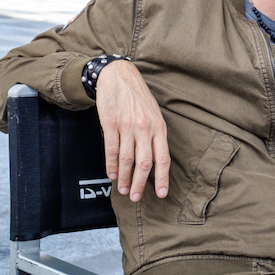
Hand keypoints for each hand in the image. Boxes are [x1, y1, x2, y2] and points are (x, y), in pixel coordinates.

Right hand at [93, 60, 169, 200]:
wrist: (119, 76)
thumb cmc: (139, 98)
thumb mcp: (154, 114)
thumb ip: (155, 136)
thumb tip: (155, 161)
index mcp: (159, 127)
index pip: (163, 158)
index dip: (162, 178)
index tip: (161, 194)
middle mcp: (144, 128)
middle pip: (144, 163)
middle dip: (141, 184)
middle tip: (136, 197)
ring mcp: (127, 126)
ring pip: (126, 159)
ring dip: (124, 178)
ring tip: (123, 190)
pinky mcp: (111, 124)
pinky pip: (111, 149)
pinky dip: (111, 165)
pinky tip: (112, 174)